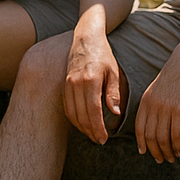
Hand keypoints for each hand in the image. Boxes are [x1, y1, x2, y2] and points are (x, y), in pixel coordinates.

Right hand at [64, 28, 122, 143]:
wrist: (85, 39)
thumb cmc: (103, 55)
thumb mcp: (114, 72)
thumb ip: (113, 93)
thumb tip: (115, 113)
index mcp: (91, 80)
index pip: (93, 110)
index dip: (98, 127)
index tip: (104, 138)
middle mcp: (76, 83)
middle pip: (82, 115)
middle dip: (90, 131)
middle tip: (100, 141)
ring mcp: (68, 84)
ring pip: (72, 113)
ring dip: (81, 127)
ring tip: (92, 135)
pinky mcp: (64, 84)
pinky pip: (67, 106)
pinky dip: (73, 118)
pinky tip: (82, 124)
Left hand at [134, 42, 179, 163]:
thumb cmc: (173, 78)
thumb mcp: (156, 90)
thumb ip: (152, 105)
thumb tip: (152, 122)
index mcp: (145, 102)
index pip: (139, 128)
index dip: (141, 142)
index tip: (144, 152)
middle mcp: (152, 106)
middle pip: (149, 136)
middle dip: (154, 151)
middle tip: (161, 160)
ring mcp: (165, 108)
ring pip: (162, 137)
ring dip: (166, 151)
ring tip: (172, 158)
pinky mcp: (179, 109)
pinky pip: (175, 133)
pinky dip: (177, 145)